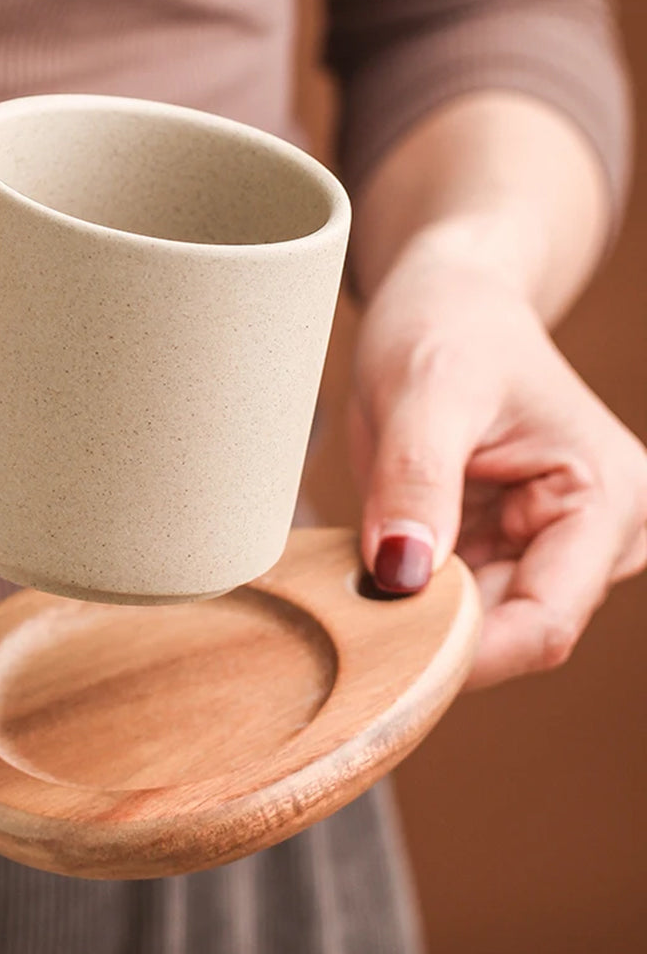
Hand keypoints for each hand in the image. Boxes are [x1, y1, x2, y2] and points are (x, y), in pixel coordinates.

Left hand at [349, 255, 646, 688]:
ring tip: (354, 570)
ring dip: (411, 614)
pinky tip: (369, 564)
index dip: (459, 652)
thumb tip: (402, 577)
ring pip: (475, 626)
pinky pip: (453, 599)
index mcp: (608, 498)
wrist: (449, 301)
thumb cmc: (449, 325)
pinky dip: (406, 594)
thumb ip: (416, 482)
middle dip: (426, 633)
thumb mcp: (425, 390)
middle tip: (345, 607)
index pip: (544, 623)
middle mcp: (599, 536)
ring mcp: (551, 546)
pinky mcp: (507, 546)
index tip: (375, 651)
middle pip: (507, 633)